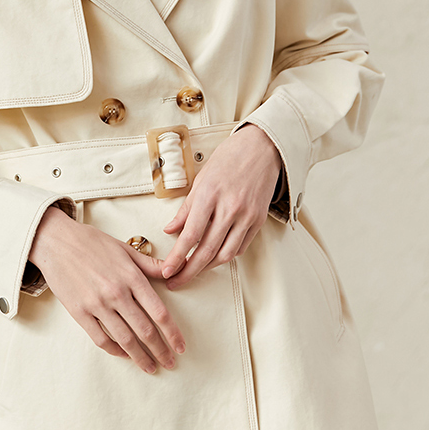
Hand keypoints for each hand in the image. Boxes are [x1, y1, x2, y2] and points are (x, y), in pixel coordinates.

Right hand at [28, 207, 185, 374]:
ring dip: (140, 357)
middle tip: (170, 363)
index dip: (172, 333)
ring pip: (124, 339)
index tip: (181, 346)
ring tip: (150, 367)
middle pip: (144, 330)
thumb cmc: (92, 242)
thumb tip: (177, 268)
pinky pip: (100, 339)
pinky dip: (115, 350)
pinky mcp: (79, 313)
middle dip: (161, 350)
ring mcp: (97, 304)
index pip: (159, 312)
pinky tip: (124, 354)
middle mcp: (117, 292)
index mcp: (131, 276)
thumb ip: (151, 264)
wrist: (56, 241)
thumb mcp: (125, 249)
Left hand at [161, 125, 281, 288]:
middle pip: (207, 251)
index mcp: (210, 195)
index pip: (191, 235)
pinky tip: (214, 257)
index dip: (177, 257)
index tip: (166, 270)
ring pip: (225, 254)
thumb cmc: (228, 159)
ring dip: (207, 267)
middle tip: (175, 281)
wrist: (262, 148)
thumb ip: (186, 208)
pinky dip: (225, 256)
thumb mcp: (201, 179)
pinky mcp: (258, 220)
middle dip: (189, 271)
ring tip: (193, 270)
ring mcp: (247, 216)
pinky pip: (240, 247)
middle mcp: (230, 208)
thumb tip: (171, 230)